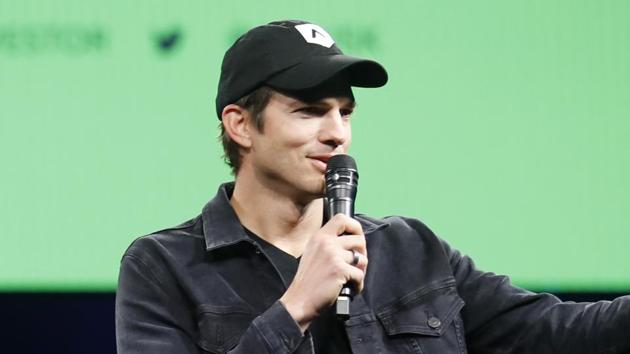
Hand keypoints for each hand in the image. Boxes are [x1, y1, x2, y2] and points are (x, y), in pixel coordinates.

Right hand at [279, 214, 366, 331]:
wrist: (299, 300)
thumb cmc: (308, 281)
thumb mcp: (313, 253)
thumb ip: (328, 244)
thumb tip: (353, 244)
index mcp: (319, 236)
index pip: (342, 218)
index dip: (355, 227)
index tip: (357, 239)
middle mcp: (326, 242)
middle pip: (359, 239)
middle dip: (363, 253)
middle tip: (357, 264)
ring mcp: (333, 255)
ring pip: (362, 259)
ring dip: (361, 271)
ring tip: (352, 279)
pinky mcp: (340, 270)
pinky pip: (360, 275)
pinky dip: (358, 285)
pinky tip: (350, 289)